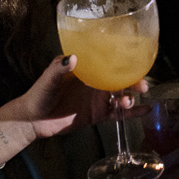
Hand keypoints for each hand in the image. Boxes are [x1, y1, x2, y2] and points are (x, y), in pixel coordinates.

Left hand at [0, 55, 148, 142]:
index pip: (109, 62)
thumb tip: (72, 58)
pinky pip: (118, 114)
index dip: (124, 62)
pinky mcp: (98, 114)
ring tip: (128, 102)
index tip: (136, 63)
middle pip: (121, 79)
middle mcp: (95, 83)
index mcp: (87, 69)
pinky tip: (146, 111)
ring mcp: (98, 99)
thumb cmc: (39, 94)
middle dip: (134, 81)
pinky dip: (132, 113)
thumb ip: (59, 68)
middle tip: (141, 86)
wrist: (33, 120)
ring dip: (130, 98)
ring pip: (121, 96)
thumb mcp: (48, 79)